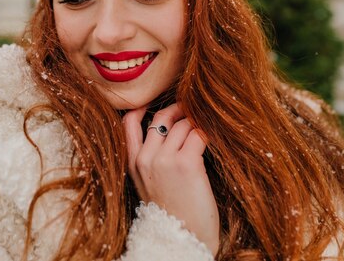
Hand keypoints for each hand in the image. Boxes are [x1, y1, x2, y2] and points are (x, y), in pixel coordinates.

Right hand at [123, 104, 219, 255]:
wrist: (181, 241)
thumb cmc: (172, 215)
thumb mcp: (149, 186)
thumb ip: (150, 161)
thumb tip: (168, 135)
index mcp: (133, 164)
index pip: (128, 122)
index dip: (143, 107)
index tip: (157, 102)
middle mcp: (146, 158)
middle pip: (162, 117)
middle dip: (180, 109)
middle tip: (194, 110)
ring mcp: (164, 160)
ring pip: (183, 123)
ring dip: (198, 121)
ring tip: (209, 124)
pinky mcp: (186, 164)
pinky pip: (199, 134)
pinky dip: (208, 131)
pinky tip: (215, 136)